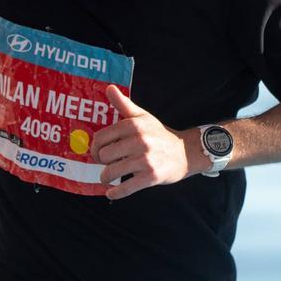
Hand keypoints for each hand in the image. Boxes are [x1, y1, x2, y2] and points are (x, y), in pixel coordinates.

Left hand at [91, 85, 195, 199]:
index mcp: (133, 125)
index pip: (101, 137)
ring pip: (111, 172)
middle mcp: (139, 140)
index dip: (95, 147)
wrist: (185, 152)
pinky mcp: (151, 176)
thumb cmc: (158, 134)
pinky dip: (115, 193)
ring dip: (106, 178)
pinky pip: (126, 187)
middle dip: (102, 163)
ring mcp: (145, 159)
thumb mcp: (142, 117)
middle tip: (106, 164)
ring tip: (108, 178)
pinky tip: (111, 193)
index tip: (98, 152)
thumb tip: (108, 87)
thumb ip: (123, 104)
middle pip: (104, 156)